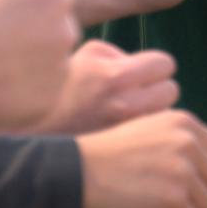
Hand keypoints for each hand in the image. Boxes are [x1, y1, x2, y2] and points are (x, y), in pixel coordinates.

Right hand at [29, 40, 179, 134]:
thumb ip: (119, 55)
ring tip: (132, 114)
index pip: (165, 64)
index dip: (156, 66)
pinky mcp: (126, 152)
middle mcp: (126, 105)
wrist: (35, 135)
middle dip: (159, 89)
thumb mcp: (88, 55)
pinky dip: (146, 134)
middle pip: (172, 91)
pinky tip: (127, 133)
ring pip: (165, 117)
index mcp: (116, 76)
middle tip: (140, 93)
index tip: (144, 72)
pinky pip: (151, 137)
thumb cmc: (60, 89)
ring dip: (154, 112)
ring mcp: (128, 132)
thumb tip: (141, 65)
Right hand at [79, 110, 206, 207]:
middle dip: (198, 195)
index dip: (204, 172)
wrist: (77, 173)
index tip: (180, 179)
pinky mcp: (175, 201)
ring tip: (157, 206)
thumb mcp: (150, 129)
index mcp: (186, 123)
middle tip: (167, 198)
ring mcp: (184, 172)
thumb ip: (182, 142)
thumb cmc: (108, 156)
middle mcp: (189, 144)